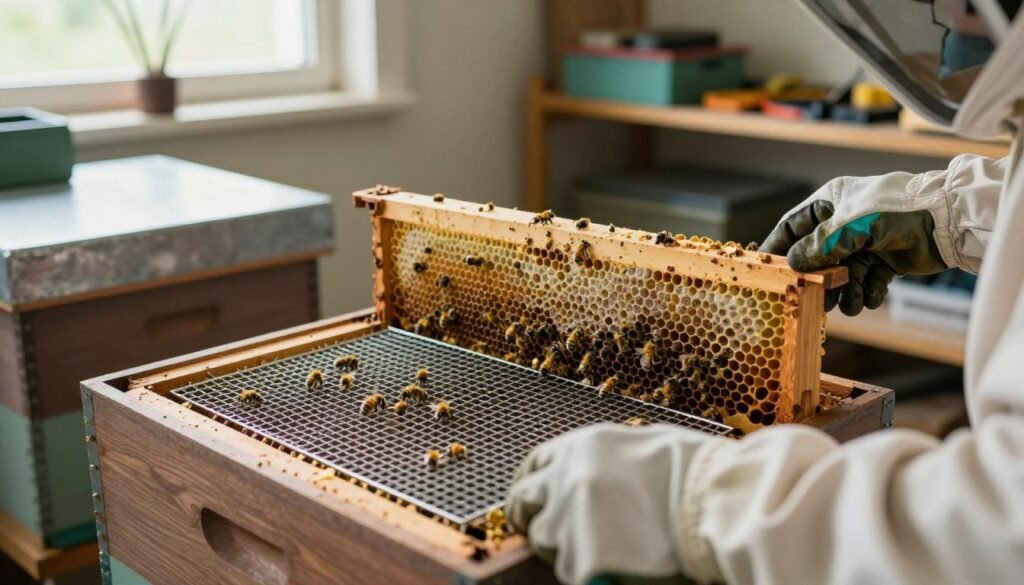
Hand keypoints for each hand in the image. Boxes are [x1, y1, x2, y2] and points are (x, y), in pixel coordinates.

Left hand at [506, 423, 714, 584]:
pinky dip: (584, 570)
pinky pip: (568, 569)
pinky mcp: (579, 558)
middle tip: (545, 534)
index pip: (534, 464)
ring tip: (602, 548)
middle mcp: (567, 476)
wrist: (720, 504)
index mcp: (584, 446)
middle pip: (524, 501)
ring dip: (563, 546)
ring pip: (544, 538)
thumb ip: (609, 460)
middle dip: (532, 518)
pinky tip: (614, 565)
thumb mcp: (646, 444)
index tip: (531, 501)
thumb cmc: (699, 474)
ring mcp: (568, 518)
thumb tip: (597, 476)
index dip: (530, 485)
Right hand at [761, 176, 947, 314]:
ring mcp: (864, 243)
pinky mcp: (884, 260)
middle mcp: (844, 224)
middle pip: (817, 258)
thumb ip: (820, 246)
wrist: (947, 221)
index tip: (767, 271)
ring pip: (841, 275)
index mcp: (831, 203)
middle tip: (812, 299)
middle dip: (817, 280)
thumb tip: (793, 265)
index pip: (792, 227)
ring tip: (849, 303)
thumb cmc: (896, 211)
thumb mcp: (852, 226)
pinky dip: (866, 293)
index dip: (779, 249)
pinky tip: (870, 296)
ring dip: (843, 292)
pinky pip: (864, 282)